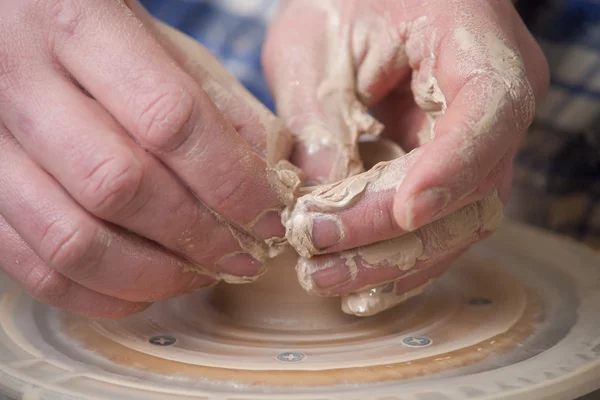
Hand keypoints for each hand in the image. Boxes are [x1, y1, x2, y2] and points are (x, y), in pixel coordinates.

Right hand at [0, 0, 296, 317]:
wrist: (3, 23)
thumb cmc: (93, 29)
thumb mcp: (161, 41)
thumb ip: (218, 100)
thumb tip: (269, 174)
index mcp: (77, 25)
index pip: (169, 119)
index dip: (230, 180)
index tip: (269, 215)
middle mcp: (18, 82)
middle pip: (119, 186)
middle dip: (198, 236)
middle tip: (243, 255)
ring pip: (72, 239)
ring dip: (152, 275)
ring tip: (202, 275)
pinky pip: (35, 266)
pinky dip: (99, 294)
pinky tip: (146, 288)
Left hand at [264, 0, 548, 314]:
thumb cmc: (341, 0)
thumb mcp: (313, 43)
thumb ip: (318, 117)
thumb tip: (317, 201)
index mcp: (475, 44)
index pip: (490, 110)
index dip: (453, 168)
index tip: (405, 212)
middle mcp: (494, 102)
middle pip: (471, 188)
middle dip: (392, 235)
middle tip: (321, 262)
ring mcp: (478, 141)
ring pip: (457, 221)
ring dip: (391, 261)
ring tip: (325, 279)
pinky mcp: (451, 168)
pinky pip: (438, 223)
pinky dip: (398, 257)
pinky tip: (357, 282)